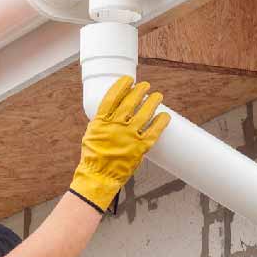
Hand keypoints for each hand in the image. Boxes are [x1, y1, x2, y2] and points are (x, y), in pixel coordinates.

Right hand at [69, 75, 170, 211]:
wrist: (99, 176)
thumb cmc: (93, 156)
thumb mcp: (92, 134)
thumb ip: (102, 121)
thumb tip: (112, 110)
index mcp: (102, 121)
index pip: (113, 97)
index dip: (122, 86)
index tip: (129, 80)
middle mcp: (116, 126)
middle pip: (131, 102)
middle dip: (140, 91)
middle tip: (146, 85)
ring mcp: (129, 136)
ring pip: (145, 113)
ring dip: (153, 102)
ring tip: (158, 96)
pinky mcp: (140, 147)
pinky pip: (154, 131)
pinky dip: (161, 122)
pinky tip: (164, 115)